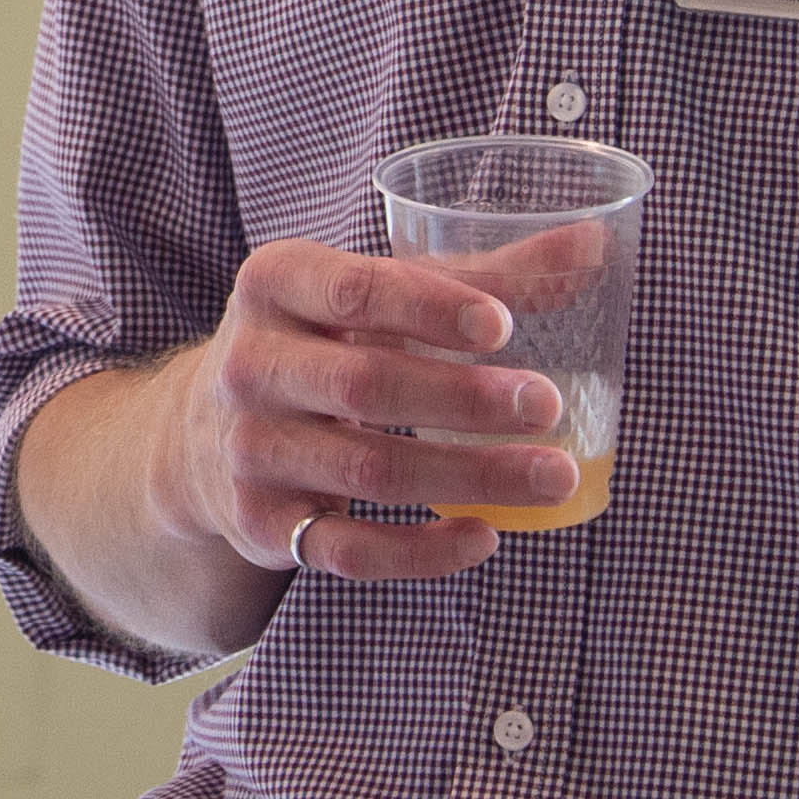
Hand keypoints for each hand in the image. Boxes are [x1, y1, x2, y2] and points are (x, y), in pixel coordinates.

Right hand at [145, 225, 603, 591]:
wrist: (203, 438)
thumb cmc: (321, 346)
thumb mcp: (375, 295)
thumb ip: (482, 276)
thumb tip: (595, 246)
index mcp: (275, 286)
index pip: (353, 292)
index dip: (429, 308)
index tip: (504, 327)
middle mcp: (250, 366)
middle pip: (366, 386)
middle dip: (464, 400)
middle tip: (549, 405)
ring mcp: (252, 452)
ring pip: (369, 472)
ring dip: (470, 476)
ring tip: (554, 474)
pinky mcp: (265, 526)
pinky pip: (350, 550)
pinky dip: (423, 551)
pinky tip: (486, 535)